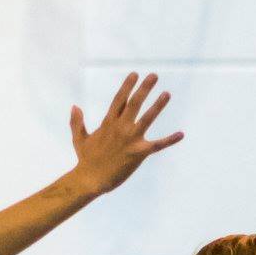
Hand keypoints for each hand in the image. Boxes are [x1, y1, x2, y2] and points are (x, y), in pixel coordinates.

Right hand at [70, 74, 182, 197]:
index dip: (127, 86)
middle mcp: (120, 128)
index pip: (119, 100)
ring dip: (158, 106)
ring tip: (167, 94)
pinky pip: (157, 145)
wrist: (90, 180)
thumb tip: (74, 106)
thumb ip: (77, 122)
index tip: (134, 74)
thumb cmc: (85, 160)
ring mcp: (130, 139)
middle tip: (154, 76)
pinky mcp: (139, 152)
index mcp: (108, 123)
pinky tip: (181, 134)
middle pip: (134, 103)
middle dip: (144, 89)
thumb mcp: (79, 139)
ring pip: (147, 118)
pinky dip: (170, 140)